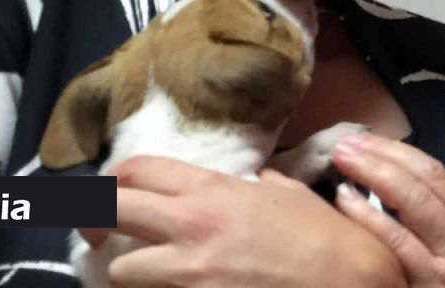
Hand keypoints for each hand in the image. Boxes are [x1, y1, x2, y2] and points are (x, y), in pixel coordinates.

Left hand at [80, 156, 405, 287]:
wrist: (352, 286)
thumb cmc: (328, 240)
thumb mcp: (291, 196)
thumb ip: (260, 185)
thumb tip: (252, 183)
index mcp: (212, 191)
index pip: (136, 169)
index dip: (113, 178)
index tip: (109, 191)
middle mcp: (190, 227)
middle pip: (109, 211)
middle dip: (92, 220)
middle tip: (95, 232)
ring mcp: (189, 275)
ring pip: (119, 271)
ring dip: (127, 272)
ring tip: (141, 273)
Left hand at [332, 133, 444, 287]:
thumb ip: (440, 231)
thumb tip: (394, 196)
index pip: (438, 175)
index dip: (400, 152)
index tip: (368, 139)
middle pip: (423, 181)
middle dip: (383, 155)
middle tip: (345, 140)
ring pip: (414, 203)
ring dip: (374, 172)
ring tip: (341, 158)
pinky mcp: (428, 285)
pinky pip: (397, 244)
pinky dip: (369, 216)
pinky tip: (344, 200)